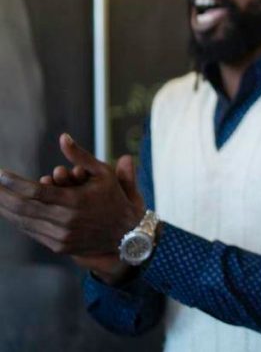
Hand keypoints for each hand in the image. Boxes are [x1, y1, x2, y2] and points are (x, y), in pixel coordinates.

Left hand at [0, 134, 144, 283]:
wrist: (126, 233)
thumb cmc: (114, 198)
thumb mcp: (104, 173)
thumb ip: (81, 156)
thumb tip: (63, 137)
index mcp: (76, 201)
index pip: (38, 192)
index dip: (16, 183)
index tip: (0, 174)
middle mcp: (67, 220)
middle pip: (25, 208)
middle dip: (4, 196)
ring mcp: (61, 236)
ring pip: (25, 222)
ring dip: (6, 210)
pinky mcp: (59, 246)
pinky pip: (32, 232)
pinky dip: (18, 221)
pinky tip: (10, 211)